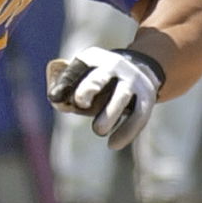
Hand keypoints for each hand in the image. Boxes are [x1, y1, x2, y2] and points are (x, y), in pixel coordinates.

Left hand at [45, 47, 162, 149]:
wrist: (139, 70)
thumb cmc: (99, 80)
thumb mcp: (84, 78)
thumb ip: (68, 90)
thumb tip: (58, 102)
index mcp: (94, 58)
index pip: (77, 68)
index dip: (65, 83)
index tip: (54, 98)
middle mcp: (114, 65)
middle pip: (101, 76)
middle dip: (89, 88)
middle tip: (80, 103)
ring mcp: (133, 81)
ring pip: (121, 96)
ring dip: (109, 114)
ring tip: (98, 131)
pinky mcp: (147, 97)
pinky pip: (139, 115)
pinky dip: (127, 131)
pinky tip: (113, 144)